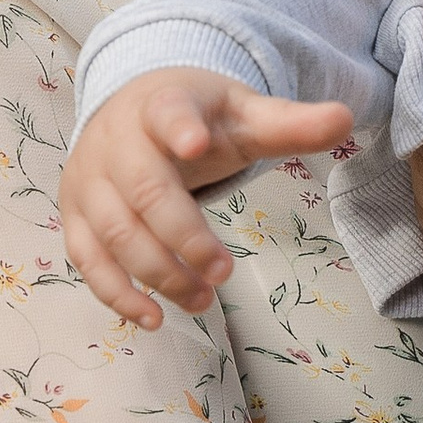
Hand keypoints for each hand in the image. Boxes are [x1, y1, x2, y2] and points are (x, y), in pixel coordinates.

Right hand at [61, 71, 352, 326]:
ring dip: (158, 272)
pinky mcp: (75, 216)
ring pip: (114, 232)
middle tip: (224, 271)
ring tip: (203, 300)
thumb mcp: (243, 115)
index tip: (196, 145)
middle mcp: (117, 141)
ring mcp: (90, 180)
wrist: (131, 112)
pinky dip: (116, 293)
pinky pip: (87, 259)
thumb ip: (289, 124)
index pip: (168, 110)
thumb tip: (346, 119)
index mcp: (162, 105)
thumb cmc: (197, 120)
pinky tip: (153, 318)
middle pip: (144, 191)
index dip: (180, 127)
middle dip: (184, 236)